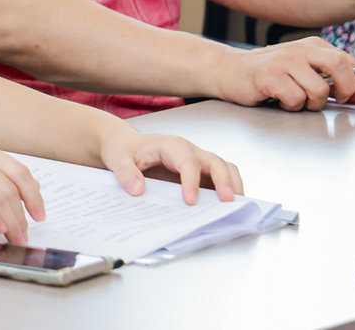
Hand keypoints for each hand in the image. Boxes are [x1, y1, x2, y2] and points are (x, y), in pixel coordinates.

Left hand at [98, 127, 243, 203]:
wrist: (126, 146)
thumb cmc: (125, 149)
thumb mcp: (118, 158)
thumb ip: (125, 172)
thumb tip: (137, 188)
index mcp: (171, 146)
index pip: (187, 161)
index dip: (191, 180)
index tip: (190, 201)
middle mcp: (189, 152)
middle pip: (215, 161)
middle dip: (224, 181)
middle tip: (227, 202)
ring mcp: (197, 162)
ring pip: (224, 168)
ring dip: (233, 185)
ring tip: (236, 206)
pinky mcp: (199, 174)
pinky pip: (220, 178)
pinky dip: (228, 190)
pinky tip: (227, 208)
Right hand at [208, 37, 354, 112]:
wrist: (228, 71)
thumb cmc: (268, 74)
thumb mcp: (302, 71)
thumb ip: (329, 79)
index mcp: (314, 46)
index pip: (351, 63)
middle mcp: (302, 49)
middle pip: (341, 67)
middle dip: (346, 91)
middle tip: (334, 100)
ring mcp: (285, 60)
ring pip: (319, 90)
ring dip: (311, 103)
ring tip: (295, 98)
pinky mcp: (269, 74)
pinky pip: (295, 98)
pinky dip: (291, 105)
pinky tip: (279, 99)